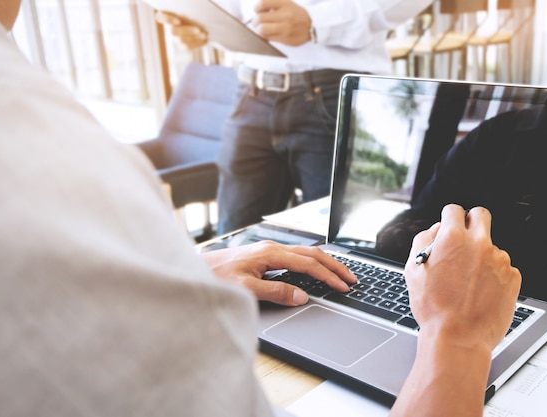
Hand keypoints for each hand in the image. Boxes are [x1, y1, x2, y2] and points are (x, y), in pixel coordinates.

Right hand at [154, 10, 207, 49]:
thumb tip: (192, 4)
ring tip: (205, 34)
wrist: (203, 23)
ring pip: (181, 40)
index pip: (160, 17)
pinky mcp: (183, 45)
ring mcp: (176, 38)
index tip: (178, 21)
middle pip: (173, 32)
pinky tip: (204, 40)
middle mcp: (170, 27)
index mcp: (168, 15)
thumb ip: (188, 7)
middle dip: (187, 31)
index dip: (167, 20)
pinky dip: (197, 43)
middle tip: (198, 30)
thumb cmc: (195, 11)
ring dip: (194, 38)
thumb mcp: (191, 8)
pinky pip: (188, 46)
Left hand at [201, 241, 356, 305]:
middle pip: (312, 254)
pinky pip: (295, 256)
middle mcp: (271, 248)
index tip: (343, 287)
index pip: (308, 264)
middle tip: (352, 278)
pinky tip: (314, 270)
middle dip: (334, 266)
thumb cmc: (215, 277)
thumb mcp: (245, 289)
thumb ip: (275, 293)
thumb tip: (301, 296)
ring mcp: (268, 250)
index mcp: (270, 253)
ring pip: (305, 253)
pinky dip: (311, 263)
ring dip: (324, 263)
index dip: (328, 276)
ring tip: (340, 273)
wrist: (194, 268)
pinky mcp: (264, 255)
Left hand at [251, 0, 312, 45]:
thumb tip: (258, 10)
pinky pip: (268, 38)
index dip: (257, 8)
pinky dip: (264, 36)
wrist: (311, 27)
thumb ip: (273, 4)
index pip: (263, 4)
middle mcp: (285, 15)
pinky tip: (268, 34)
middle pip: (260, 18)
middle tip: (258, 22)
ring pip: (262, 30)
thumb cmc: (296, 15)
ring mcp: (285, 28)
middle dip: (256, 21)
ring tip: (262, 28)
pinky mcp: (285, 39)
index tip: (258, 11)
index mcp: (285, 4)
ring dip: (259, 30)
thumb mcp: (287, 3)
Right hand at [390, 205, 520, 416]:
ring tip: (469, 282)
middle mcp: (478, 243)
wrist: (458, 338)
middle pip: (480, 215)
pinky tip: (481, 292)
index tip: (449, 226)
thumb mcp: (413, 270)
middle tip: (465, 238)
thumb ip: (423, 240)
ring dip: (482, 256)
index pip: (453, 210)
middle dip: (471, 222)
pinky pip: (503, 268)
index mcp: (452, 238)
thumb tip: (436, 229)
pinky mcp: (513, 276)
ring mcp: (499, 260)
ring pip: (491, 246)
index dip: (448, 218)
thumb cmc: (433, 308)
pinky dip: (494, 276)